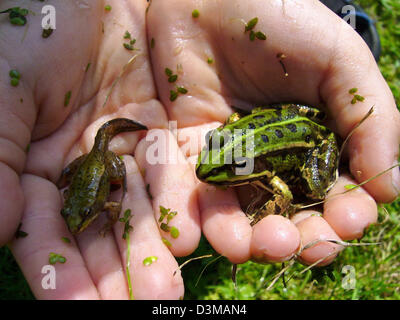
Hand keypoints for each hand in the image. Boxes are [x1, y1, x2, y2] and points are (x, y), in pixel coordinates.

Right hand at [3, 0, 189, 298]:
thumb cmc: (20, 30)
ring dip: (151, 250)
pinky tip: (193, 235)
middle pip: (98, 234)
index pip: (45, 236)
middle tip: (144, 307)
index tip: (78, 308)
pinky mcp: (158, 131)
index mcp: (31, 170)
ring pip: (137, 210)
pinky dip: (178, 203)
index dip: (59, 274)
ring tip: (170, 290)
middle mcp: (79, 170)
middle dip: (117, 274)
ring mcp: (121, 153)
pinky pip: (170, 171)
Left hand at [140, 0, 399, 265]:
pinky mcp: (181, 148)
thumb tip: (390, 190)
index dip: (342, 213)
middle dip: (291, 236)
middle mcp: (267, 158)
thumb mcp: (338, 61)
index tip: (349, 219)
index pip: (329, 193)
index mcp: (310, 143)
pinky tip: (196, 234)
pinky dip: (190, 214)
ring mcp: (223, 157)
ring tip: (248, 245)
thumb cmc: (279, 17)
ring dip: (241, 236)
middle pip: (280, 213)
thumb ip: (368, 119)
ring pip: (232, 211)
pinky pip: (185, 188)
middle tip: (296, 244)